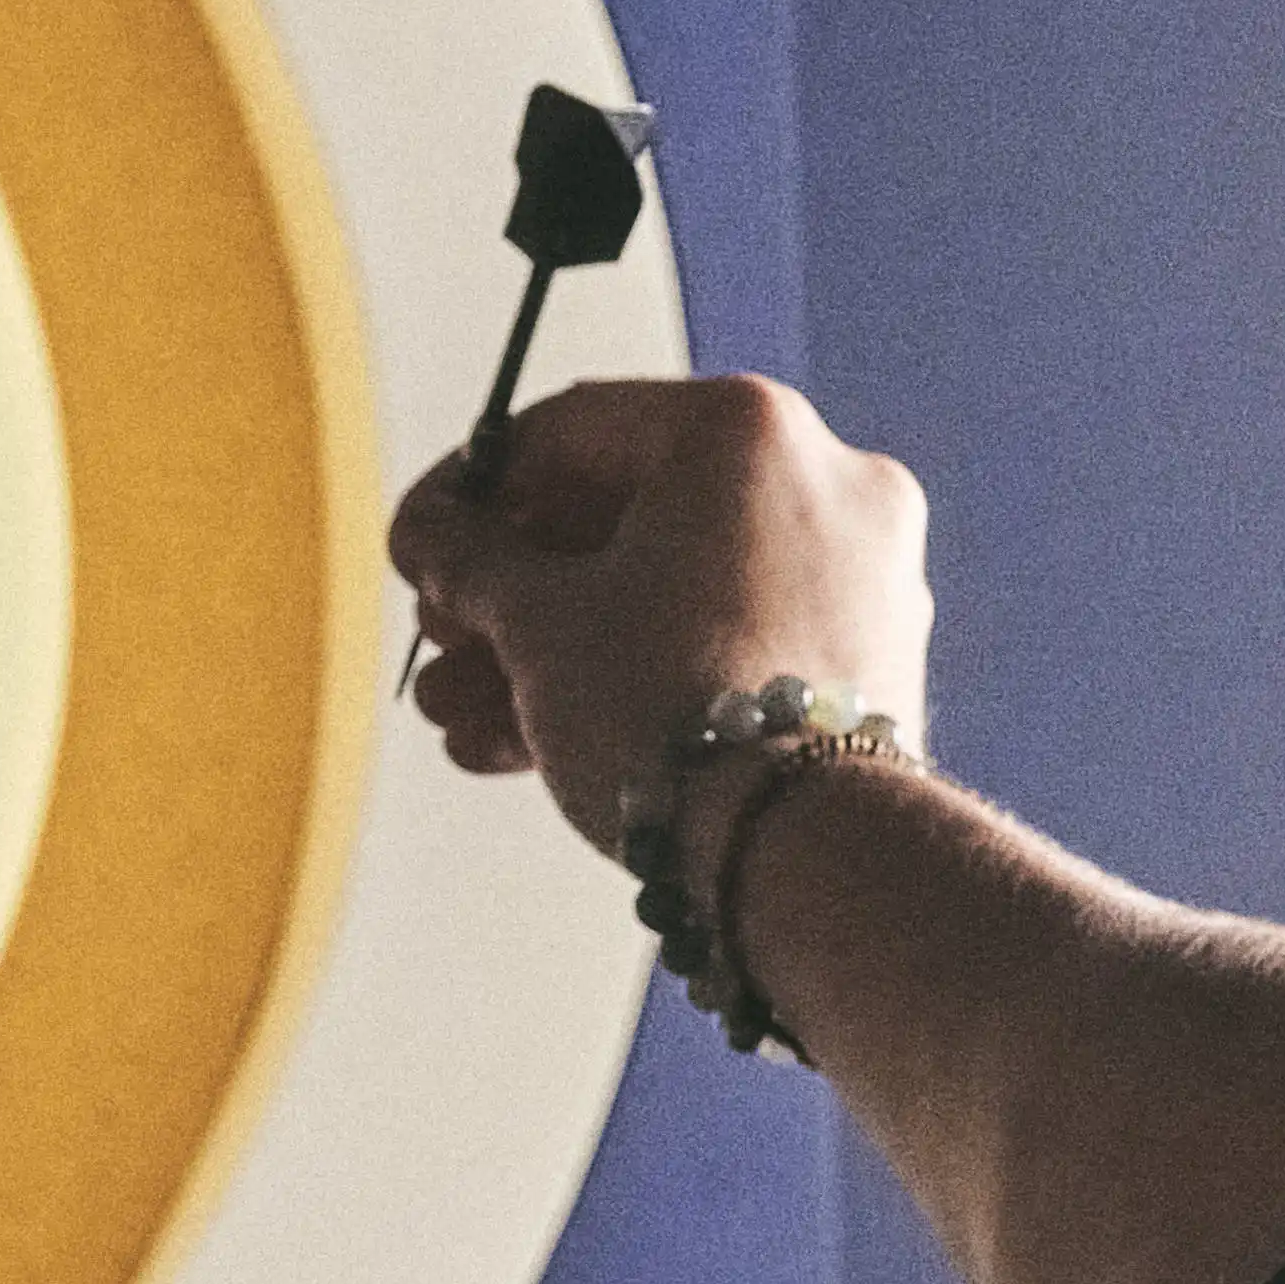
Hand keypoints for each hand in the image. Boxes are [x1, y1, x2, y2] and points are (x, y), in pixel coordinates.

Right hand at [386, 376, 934, 853]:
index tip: (419, 544)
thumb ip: (470, 560)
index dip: (471, 493)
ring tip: (464, 714)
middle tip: (446, 638)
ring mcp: (856, 573)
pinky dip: (637, 676)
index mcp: (746, 429)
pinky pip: (725, 642)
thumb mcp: (535, 620)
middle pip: (624, 518)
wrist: (798, 854)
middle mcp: (822, 479)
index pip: (573, 431)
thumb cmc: (669, 710)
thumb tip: (432, 538)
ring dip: (557, 648)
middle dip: (514, 594)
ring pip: (670, 593)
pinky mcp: (864, 658)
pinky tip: (532, 742)